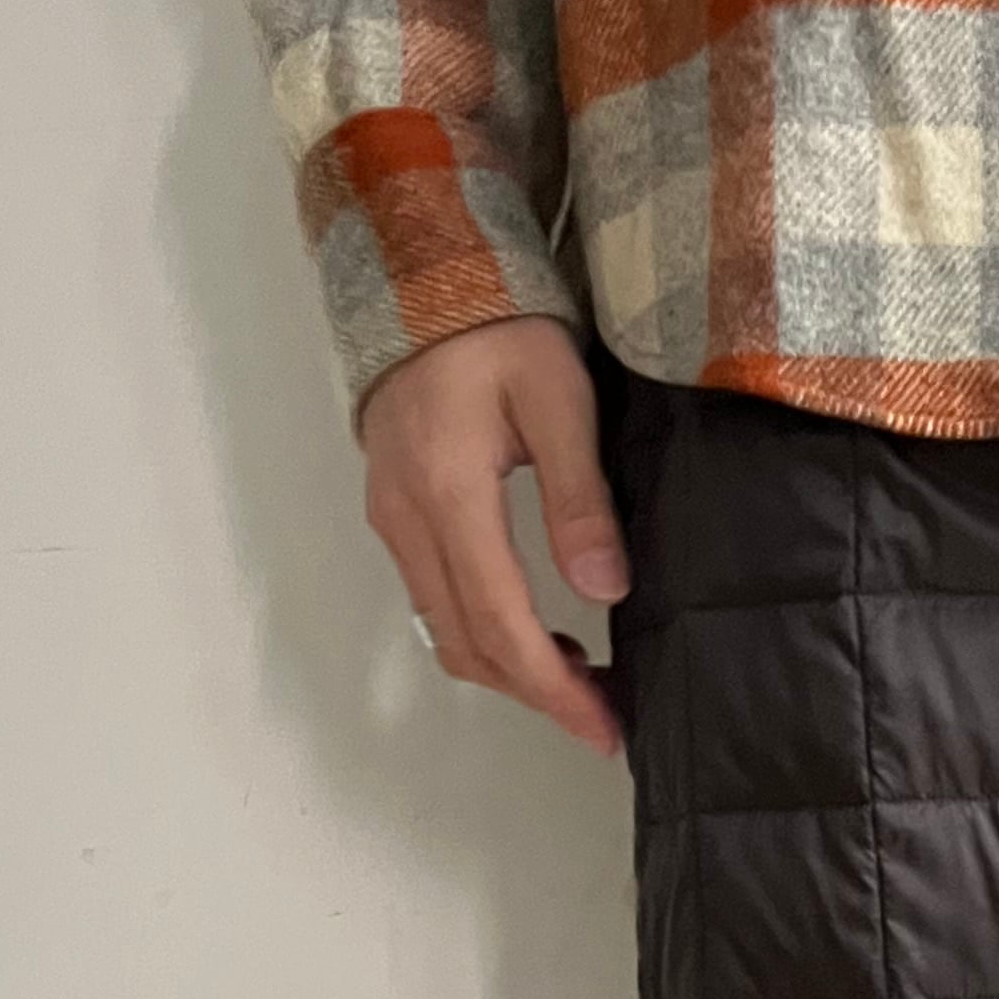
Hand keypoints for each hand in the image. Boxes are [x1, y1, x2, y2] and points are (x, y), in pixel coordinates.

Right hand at [358, 318, 629, 756]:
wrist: (424, 272)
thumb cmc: (497, 325)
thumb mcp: (559, 399)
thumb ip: (580, 498)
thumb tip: (605, 590)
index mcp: (448, 494)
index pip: (501, 623)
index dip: (553, 689)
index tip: (602, 727)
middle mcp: (408, 519)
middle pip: (467, 643)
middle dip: (536, 693)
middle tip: (603, 717)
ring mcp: (394, 518)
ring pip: (445, 630)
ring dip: (510, 668)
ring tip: (581, 680)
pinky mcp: (396, 510)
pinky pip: (435, 598)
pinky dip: (486, 633)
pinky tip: (539, 632)